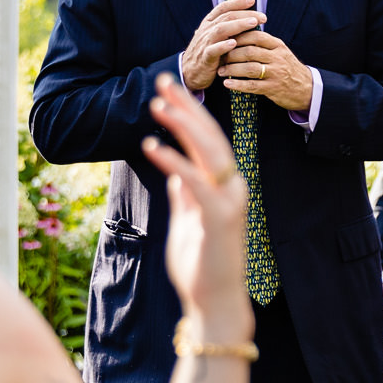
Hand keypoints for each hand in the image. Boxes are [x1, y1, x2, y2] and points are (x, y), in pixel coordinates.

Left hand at [142, 76, 251, 341]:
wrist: (215, 302)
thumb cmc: (200, 267)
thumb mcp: (188, 223)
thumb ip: (185, 197)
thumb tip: (176, 174)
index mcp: (223, 187)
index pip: (207, 141)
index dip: (189, 114)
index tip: (169, 91)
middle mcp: (231, 188)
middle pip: (210, 137)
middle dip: (187, 107)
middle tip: (164, 79)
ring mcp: (228, 202)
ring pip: (207, 152)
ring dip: (182, 125)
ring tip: (157, 104)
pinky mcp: (218, 219)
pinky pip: (194, 182)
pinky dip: (173, 161)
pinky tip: (151, 146)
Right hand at [178, 0, 264, 91]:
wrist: (189, 72)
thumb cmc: (208, 54)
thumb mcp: (216, 38)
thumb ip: (228, 29)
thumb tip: (248, 20)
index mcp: (209, 24)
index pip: (223, 8)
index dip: (237, 2)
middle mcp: (207, 30)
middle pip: (226, 17)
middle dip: (245, 14)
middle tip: (262, 17)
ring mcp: (205, 43)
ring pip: (221, 29)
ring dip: (238, 25)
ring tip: (253, 23)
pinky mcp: (204, 57)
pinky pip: (213, 50)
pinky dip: (223, 46)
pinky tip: (234, 43)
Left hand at [216, 29, 312, 111]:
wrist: (307, 89)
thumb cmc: (288, 68)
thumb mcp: (280, 51)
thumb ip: (264, 43)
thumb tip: (242, 32)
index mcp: (278, 46)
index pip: (255, 36)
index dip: (238, 37)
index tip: (225, 40)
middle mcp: (277, 58)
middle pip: (249, 51)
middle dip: (231, 54)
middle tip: (220, 57)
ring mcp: (275, 73)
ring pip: (249, 68)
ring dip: (232, 69)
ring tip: (221, 71)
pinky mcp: (273, 88)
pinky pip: (252, 86)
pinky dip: (237, 84)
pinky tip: (227, 84)